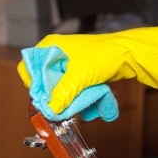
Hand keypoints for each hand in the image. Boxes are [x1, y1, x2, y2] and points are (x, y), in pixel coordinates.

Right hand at [18, 24, 157, 113]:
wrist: (129, 55)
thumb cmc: (104, 55)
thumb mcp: (79, 76)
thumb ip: (62, 94)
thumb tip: (50, 110)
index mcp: (50, 47)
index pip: (28, 68)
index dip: (33, 86)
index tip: (43, 99)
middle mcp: (57, 55)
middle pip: (45, 83)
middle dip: (56, 97)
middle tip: (63, 107)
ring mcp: (70, 65)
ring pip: (61, 90)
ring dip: (70, 100)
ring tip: (83, 102)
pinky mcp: (81, 74)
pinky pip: (74, 91)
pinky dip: (80, 99)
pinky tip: (91, 101)